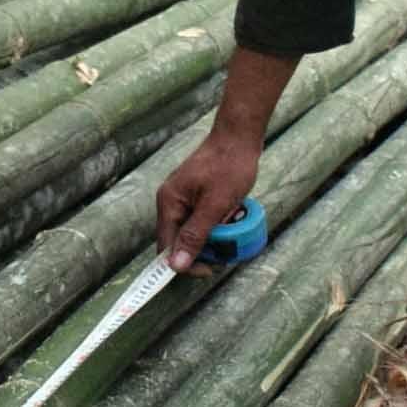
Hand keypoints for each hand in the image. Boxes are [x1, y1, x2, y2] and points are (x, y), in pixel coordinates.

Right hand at [155, 122, 261, 272]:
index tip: (210, 269)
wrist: (239, 137)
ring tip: (234, 225)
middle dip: (204, 248)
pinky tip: (232, 214)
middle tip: (228, 247)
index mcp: (169, 203)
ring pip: (193, 231)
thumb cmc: (229, 166)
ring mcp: (182, 198)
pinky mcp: (195, 196)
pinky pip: (201, 219)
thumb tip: (175, 265)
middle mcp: (171, 202)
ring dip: (213, 235)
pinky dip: (217, 222)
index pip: (167, 246)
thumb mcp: (215, 205)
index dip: (185, 263)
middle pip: (180, 240)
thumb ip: (195, 235)